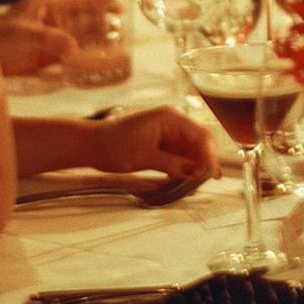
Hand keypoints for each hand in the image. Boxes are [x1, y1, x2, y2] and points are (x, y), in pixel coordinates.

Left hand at [0, 0, 120, 74]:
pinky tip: (94, 66)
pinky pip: (70, 57)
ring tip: (116, 50)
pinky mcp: (45, 56)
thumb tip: (73, 48)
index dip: (101, 1)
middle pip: (85, 19)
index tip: (120, 8)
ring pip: (80, 38)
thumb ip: (47, 39)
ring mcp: (49, 38)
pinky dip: (83, 60)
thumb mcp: (22, 34)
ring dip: (97, 43)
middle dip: (104, 24)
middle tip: (123, 33)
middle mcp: (51, 20)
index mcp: (47, 5)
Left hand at [88, 105, 218, 181]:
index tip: (212, 174)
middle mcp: (172, 122)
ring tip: (192, 185)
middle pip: (199, 143)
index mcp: (170, 118)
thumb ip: (173, 164)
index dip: (210, 155)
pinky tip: (180, 181)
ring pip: (191, 151)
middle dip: (203, 162)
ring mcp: (168, 133)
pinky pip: (180, 156)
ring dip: (193, 168)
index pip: (201, 135)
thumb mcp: (145, 157)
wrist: (91, 145)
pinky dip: (182, 169)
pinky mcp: (162, 143)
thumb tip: (195, 172)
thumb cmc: (112, 144)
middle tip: (204, 182)